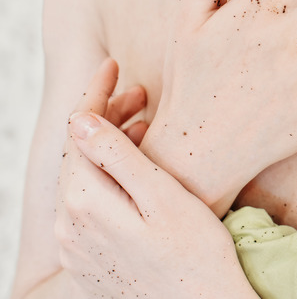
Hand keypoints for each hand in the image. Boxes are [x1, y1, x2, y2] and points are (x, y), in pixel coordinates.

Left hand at [55, 59, 257, 297]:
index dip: (94, 94)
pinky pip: (89, 207)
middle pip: (79, 155)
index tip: (111, 65)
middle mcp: (69, 227)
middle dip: (105, 117)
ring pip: (84, 180)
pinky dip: (108, 180)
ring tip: (145, 126)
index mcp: (84, 204)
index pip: (78, 133)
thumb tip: (79, 120)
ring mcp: (77, 248)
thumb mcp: (162, 198)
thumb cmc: (197, 255)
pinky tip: (136, 171)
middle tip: (142, 93)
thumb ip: (116, 157)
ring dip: (109, 148)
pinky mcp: (90, 262)